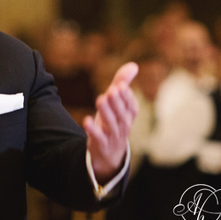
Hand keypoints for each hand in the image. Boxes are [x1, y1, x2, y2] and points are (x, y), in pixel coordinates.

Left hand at [84, 62, 138, 183]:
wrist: (110, 154)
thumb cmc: (114, 122)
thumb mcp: (118, 104)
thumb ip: (123, 83)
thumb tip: (133, 65)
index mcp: (129, 115)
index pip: (131, 105)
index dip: (126, 96)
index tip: (120, 85)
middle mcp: (123, 126)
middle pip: (122, 114)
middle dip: (117, 102)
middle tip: (112, 90)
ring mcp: (113, 136)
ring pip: (111, 124)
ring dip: (106, 112)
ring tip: (100, 99)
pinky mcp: (101, 144)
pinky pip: (98, 137)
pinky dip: (93, 130)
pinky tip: (86, 120)